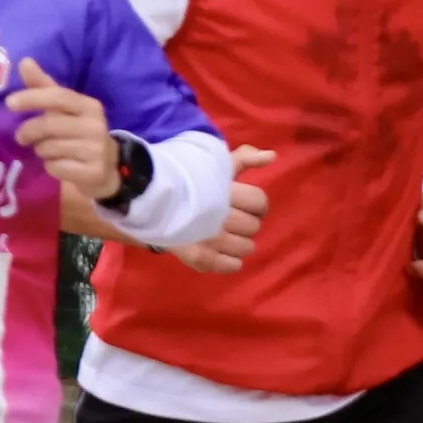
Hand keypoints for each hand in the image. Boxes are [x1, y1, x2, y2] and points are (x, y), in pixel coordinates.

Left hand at [4, 58, 120, 200]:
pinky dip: (51, 167)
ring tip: (47, 150)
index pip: (59, 96)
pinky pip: (56, 168)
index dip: (33, 98)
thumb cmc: (79, 133)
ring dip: (41, 150)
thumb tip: (24, 61)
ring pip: (50, 148)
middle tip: (21, 137)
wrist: (106, 167)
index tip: (10, 103)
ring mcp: (96, 150)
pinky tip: (59, 165)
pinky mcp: (93, 172)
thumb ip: (44, 87)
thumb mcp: (64, 109)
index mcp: (89, 106)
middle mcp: (96, 126)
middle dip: (29, 131)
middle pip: (49, 125)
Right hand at [171, 146, 278, 272]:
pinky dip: (230, 261)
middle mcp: (218, 216)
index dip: (257, 204)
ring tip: (224, 235)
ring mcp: (209, 240)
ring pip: (246, 248)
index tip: (244, 204)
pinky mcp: (200, 258)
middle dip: (246, 222)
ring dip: (239, 242)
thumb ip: (246, 158)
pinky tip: (220, 250)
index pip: (260, 202)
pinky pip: (231, 266)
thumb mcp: (216, 164)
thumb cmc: (189, 181)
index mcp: (225, 192)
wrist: (150, 201)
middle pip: (253, 226)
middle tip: (230, 219)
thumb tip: (273, 156)